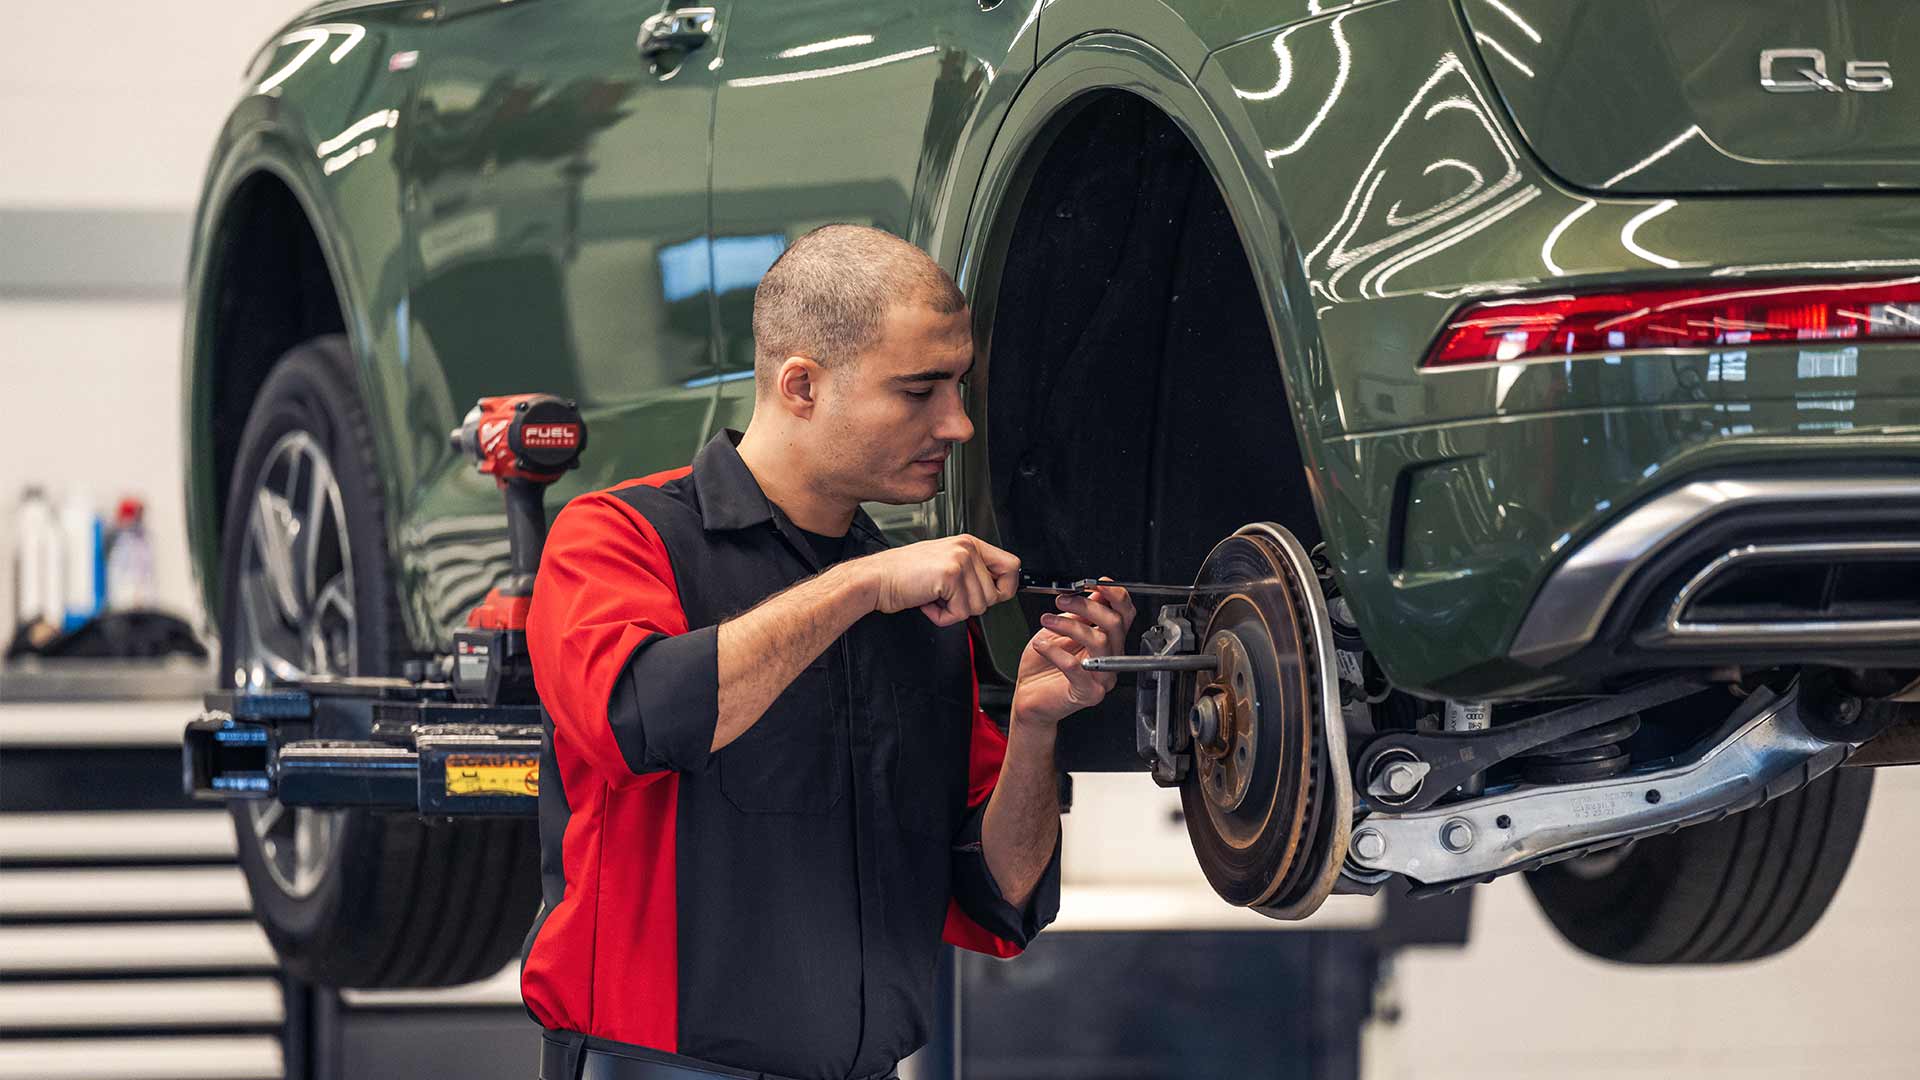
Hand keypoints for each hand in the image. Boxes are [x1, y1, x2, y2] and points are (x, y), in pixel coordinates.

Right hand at [854, 534, 1021, 626]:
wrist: (874, 579)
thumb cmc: (902, 576)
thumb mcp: (943, 565)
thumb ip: (971, 572)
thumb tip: (998, 590)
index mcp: (968, 543)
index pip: (1012, 565)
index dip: (1005, 587)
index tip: (993, 596)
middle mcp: (967, 548)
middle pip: (996, 594)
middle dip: (971, 605)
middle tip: (946, 596)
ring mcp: (960, 560)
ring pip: (979, 606)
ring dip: (954, 611)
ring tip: (932, 596)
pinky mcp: (950, 575)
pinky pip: (960, 612)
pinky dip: (942, 616)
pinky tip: (927, 601)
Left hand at [1014, 580, 1136, 727]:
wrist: (1029, 698)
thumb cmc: (1043, 666)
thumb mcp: (1060, 630)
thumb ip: (1079, 614)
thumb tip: (1094, 592)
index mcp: (1108, 641)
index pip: (1124, 614)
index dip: (1116, 595)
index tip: (1098, 583)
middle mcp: (1110, 659)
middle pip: (1114, 624)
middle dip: (1087, 606)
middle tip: (1062, 601)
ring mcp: (1102, 677)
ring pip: (1098, 641)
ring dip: (1069, 624)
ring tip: (1047, 620)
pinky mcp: (1087, 693)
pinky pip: (1076, 667)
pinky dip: (1056, 651)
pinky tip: (1040, 645)